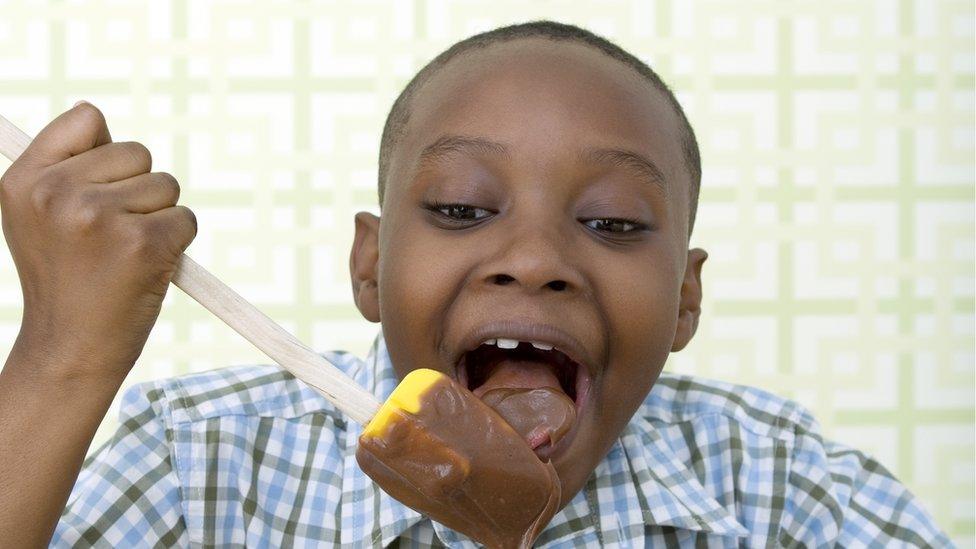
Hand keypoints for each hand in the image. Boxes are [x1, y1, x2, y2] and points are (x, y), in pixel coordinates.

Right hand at [0, 102, 196, 380]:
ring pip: (166, 185)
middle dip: (138, 189)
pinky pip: (186, 219)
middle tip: (111, 236)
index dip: (105, 152)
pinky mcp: (143, 243)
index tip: (95, 191)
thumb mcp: (36, 216)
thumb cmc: (65, 279)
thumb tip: (96, 114)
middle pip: (136, 152)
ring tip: (125, 254)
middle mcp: (57, 193)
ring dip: (159, 217)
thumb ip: (61, 165)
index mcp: (25, 181)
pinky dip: (177, 242)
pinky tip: (146, 268)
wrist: (71, 349)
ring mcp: (100, 217)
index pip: (87, 118)